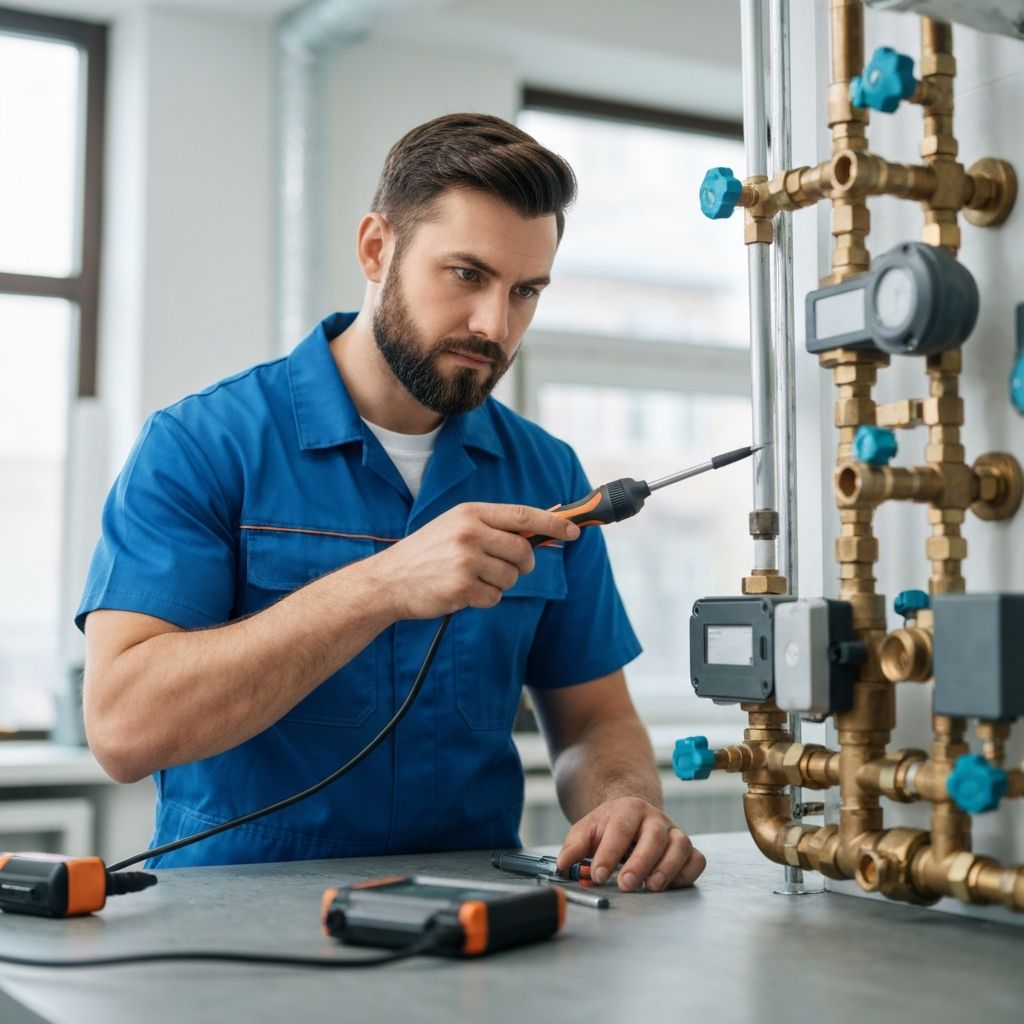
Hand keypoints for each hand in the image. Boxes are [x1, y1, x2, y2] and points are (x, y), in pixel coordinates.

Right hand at [372, 502, 579, 619]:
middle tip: (505, 568)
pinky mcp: (461, 588)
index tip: (574, 530)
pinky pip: (494, 597)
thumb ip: (493, 527)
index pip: (523, 515)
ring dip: (498, 584)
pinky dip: (484, 599)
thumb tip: (539, 532)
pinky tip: (462, 592)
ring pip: (511, 577)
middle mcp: (469, 533)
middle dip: (522, 565)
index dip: (553, 524)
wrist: (388, 580)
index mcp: (470, 513)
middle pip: (523, 551)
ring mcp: (465, 560)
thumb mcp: (456, 526)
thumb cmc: (427, 553)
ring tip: (471, 579)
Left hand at [556, 797, 705, 891]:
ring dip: (667, 868)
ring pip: (680, 846)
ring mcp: (674, 833)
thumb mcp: (587, 830)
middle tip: (625, 885)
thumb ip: (574, 847)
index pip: (621, 829)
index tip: (597, 875)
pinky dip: (687, 873)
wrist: (633, 814)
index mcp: (629, 809)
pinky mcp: (688, 849)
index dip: (609, 853)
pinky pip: (697, 860)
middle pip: (655, 836)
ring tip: (651, 887)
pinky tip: (671, 885)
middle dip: (641, 862)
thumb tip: (562, 866)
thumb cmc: (609, 827)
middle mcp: (655, 818)